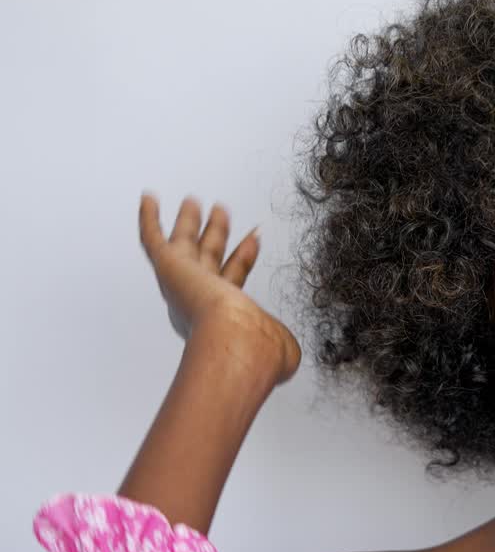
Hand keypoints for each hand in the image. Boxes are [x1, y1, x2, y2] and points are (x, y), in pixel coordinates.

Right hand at [138, 192, 300, 385]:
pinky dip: (149, 217)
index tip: (255, 235)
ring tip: (193, 201)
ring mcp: (180, 283)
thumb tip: (287, 353)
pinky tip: (149, 198)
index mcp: (220, 315)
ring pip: (182, 244)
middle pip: (205, 257)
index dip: (243, 255)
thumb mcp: (272, 339)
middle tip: (219, 211)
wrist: (234, 338)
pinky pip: (153, 238)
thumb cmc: (253, 342)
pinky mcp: (167, 268)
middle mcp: (197, 299)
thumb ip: (278, 341)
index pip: (232, 275)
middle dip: (214, 233)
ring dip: (188, 222)